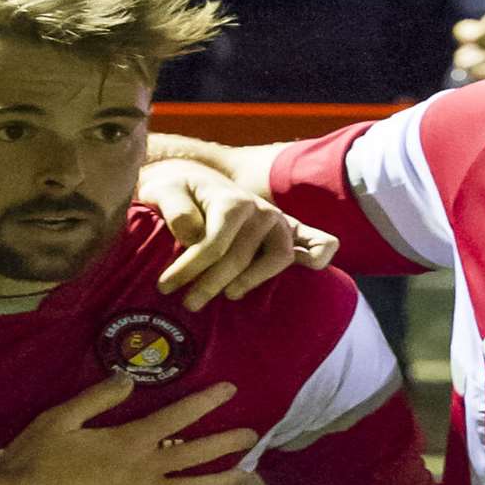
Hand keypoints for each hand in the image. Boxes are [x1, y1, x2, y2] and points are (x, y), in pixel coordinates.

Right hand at [1, 373, 258, 484]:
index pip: (178, 417)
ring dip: (222, 481)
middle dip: (227, 443)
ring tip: (245, 475)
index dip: (207, 402)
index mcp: (128, 440)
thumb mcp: (61, 417)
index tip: (230, 391)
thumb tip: (129, 379)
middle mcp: (143, 470)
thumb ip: (98, 398)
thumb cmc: (37, 458)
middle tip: (252, 436)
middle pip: (196, 454)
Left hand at [138, 159, 336, 310]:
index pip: (214, 245)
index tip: (165, 288)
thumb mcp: (164, 189)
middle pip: (241, 257)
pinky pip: (319, 242)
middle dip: (211, 284)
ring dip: (256, 279)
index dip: (188, 270)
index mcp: (232, 201)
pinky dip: (319, 257)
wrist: (196, 181)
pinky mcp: (290, 233)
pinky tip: (308, 272)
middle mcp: (261, 211)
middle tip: (188, 303)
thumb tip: (192, 235)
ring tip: (229, 295)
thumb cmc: (178, 190)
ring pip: (279, 257)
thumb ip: (174, 207)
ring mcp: (279, 223)